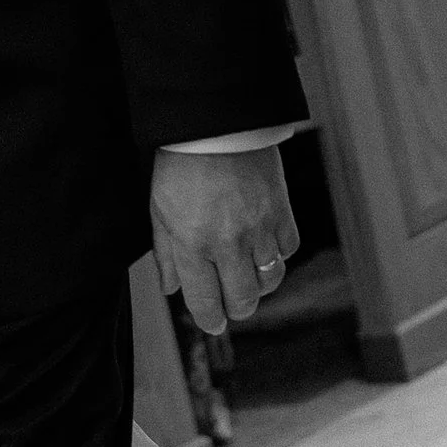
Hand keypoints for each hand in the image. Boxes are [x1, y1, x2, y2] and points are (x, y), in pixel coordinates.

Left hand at [150, 143, 298, 337]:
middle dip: (236, 309)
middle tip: (230, 304)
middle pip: (243, 301)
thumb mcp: (158, 209)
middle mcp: (228, 243)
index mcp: (192, 244)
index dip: (209, 320)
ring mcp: (259, 229)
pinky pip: (288, 251)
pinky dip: (278, 256)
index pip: (205, 302)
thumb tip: (171, 289)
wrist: (216, 123)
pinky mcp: (282, 212)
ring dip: (257, 285)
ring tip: (246, 275)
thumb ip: (166, 254)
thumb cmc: (181, 164)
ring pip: (270, 281)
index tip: (212, 324)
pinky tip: (264, 246)